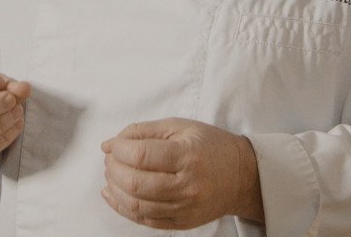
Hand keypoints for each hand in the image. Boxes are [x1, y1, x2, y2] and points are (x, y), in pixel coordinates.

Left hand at [101, 117, 263, 228]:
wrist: (241, 176)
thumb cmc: (209, 145)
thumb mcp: (178, 126)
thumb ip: (141, 132)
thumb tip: (109, 144)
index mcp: (186, 156)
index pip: (141, 155)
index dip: (119, 149)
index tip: (113, 144)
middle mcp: (186, 186)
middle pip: (135, 183)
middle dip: (113, 169)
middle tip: (110, 158)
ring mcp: (184, 209)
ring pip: (137, 205)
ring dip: (115, 188)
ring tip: (111, 173)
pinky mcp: (181, 223)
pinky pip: (145, 220)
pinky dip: (123, 208)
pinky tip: (113, 193)